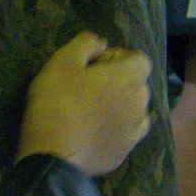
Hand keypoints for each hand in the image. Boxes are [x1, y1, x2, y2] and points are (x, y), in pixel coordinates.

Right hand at [17, 30, 151, 175]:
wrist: (55, 154)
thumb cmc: (58, 101)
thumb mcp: (62, 61)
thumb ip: (85, 44)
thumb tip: (101, 41)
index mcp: (129, 79)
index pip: (140, 59)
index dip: (117, 57)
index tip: (92, 63)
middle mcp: (140, 104)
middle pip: (137, 84)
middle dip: (117, 79)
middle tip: (86, 83)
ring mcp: (135, 131)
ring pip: (134, 109)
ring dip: (118, 104)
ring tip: (90, 108)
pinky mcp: (124, 152)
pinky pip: (126, 132)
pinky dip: (114, 127)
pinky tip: (92, 129)